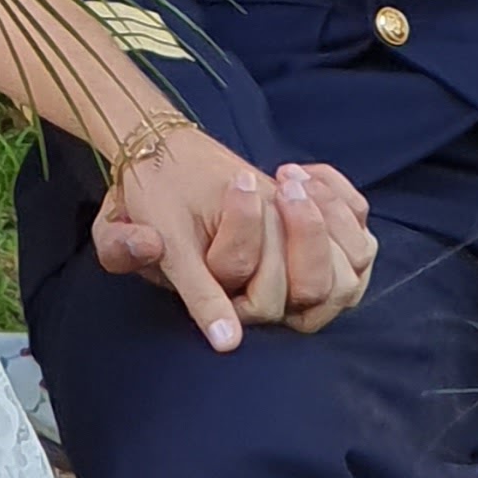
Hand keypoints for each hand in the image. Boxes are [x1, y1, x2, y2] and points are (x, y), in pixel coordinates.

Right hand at [95, 132, 375, 349]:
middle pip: (316, 291)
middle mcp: (274, 300)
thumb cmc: (151, 208)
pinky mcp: (331, 244)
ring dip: (328, 219)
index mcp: (228, 305)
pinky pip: (362, 236)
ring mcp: (308, 274)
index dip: (252, 242)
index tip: (238, 183)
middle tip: (278, 185)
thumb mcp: (116, 227)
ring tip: (289, 179)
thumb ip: (121, 247)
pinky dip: (342, 201)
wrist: (175, 173)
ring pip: (349, 271)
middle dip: (305, 234)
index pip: (260, 299)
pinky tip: (305, 172)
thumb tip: (150, 246)